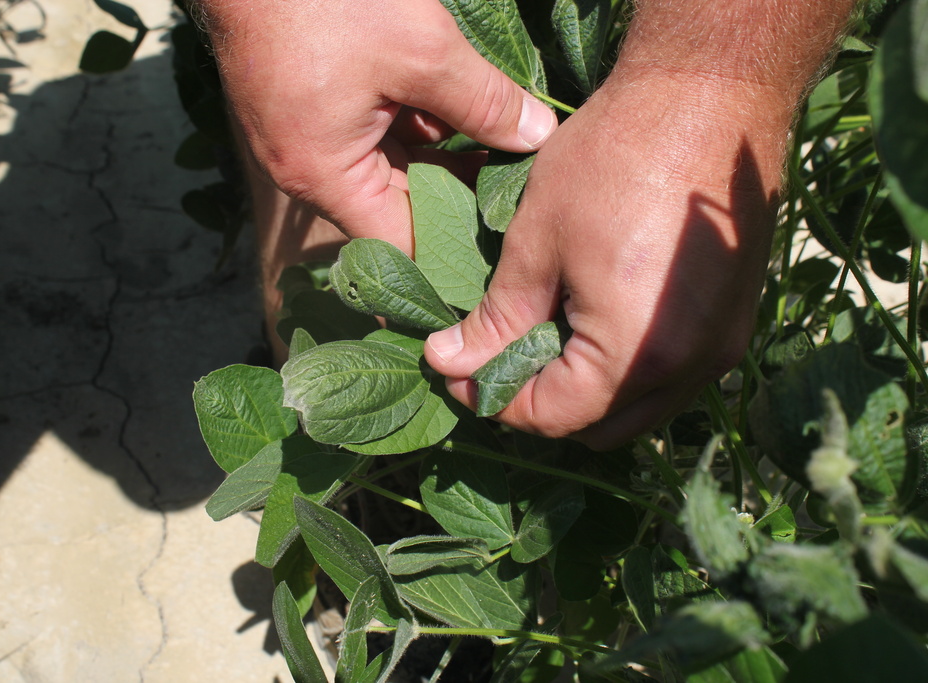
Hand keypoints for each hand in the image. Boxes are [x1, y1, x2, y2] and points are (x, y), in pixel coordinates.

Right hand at [203, 0, 556, 253]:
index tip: (506, 236)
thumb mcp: (422, 50)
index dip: (456, 245)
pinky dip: (417, 122)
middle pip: (398, 205)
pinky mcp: (313, 105)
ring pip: (392, 164)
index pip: (400, 243)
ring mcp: (309, 137)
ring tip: (507, 145)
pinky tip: (464, 107)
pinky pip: (375, 132)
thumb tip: (538, 136)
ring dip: (444, 153)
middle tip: (521, 189)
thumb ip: (484, 102)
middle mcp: (309, 169)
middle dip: (460, 193)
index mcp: (324, 176)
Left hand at [425, 70, 790, 448]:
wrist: (710, 98)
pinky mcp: (731, 325)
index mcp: (635, 355)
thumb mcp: (538, 242)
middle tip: (492, 354)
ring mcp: (719, 350)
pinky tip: (588, 320)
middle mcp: (688, 370)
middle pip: (596, 426)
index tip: (452, 366)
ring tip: (537, 336)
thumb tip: (449, 361)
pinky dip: (621, 370)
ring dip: (581, 390)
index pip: (551, 416)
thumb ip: (496, 318)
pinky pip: (667, 378)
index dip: (491, 399)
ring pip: (635, 409)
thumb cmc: (616, 159)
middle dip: (537, 402)